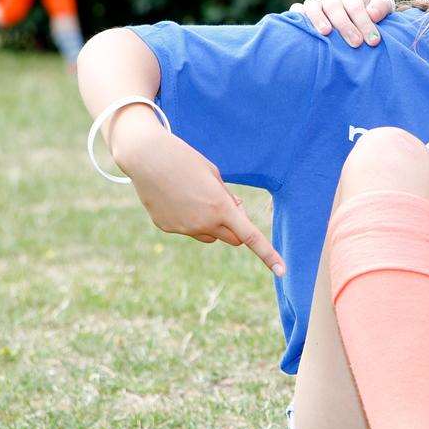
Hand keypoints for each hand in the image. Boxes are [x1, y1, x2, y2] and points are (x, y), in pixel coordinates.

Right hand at [113, 116, 285, 275]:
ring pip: (210, 236)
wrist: (145, 156)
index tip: (282, 271)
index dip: (269, 255)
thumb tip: (231, 218)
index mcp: (221, 208)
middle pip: (233, 239)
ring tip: (197, 197)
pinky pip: (188, 229)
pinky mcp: (167, 227)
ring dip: (212, 225)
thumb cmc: (185, 159)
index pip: (251, 237)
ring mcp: (184, 228)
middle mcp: (203, 223)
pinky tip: (176, 197)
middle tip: (229, 205)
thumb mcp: (214, 174)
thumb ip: (226, 199)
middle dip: (236, 228)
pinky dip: (188, 219)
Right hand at [290, 0, 394, 46]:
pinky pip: (296, 11)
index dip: (364, 22)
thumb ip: (380, 8)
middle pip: (334, 7)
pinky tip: (302, 29)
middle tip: (356, 43)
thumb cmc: (371, 11)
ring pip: (313, 6)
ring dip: (318, 19)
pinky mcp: (306, 13)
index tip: (373, 40)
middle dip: (345, 26)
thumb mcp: (380, 6)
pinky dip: (296, 16)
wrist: (358, 8)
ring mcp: (318, 4)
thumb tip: (372, 15)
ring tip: (326, 34)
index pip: (355, 5)